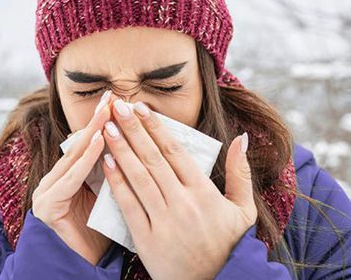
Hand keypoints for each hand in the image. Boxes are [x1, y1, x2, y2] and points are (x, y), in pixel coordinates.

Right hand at [31, 90, 113, 265]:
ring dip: (93, 134)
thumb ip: (114, 171)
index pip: (90, 145)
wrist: (87, 266)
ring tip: (109, 114)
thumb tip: (136, 141)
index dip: (104, 123)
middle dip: (98, 120)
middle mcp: (55, 181)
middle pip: (80, 146)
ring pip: (75, 158)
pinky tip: (100, 142)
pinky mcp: (48, 206)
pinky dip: (86, 159)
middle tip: (113, 97)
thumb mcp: (111, 194)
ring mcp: (48, 192)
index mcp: (70, 178)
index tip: (120, 101)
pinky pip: (71, 179)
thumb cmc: (103, 231)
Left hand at [100, 95, 257, 279]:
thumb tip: (242, 139)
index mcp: (204, 193)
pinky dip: (117, 183)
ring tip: (108, 127)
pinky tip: (106, 163)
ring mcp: (164, 222)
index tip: (141, 107)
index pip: (175, 152)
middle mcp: (183, 204)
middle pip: (153, 159)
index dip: (156, 127)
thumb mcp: (243, 210)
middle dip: (133, 129)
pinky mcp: (147, 240)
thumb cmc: (228, 245)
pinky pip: (129, 206)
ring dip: (120, 150)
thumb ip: (241, 173)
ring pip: (138, 178)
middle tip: (118, 106)